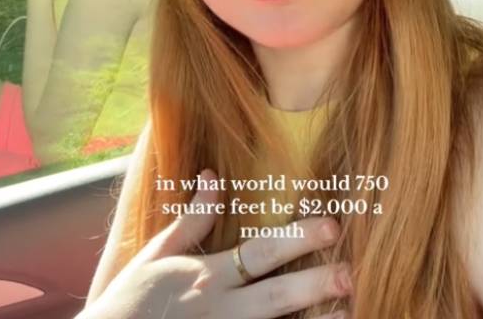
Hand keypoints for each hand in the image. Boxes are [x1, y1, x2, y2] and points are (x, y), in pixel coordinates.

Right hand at [79, 169, 351, 318]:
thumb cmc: (129, 303)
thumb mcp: (156, 258)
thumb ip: (190, 222)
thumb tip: (212, 177)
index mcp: (205, 277)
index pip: (258, 253)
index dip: (297, 238)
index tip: (331, 225)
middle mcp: (219, 310)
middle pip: (276, 296)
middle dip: (315, 284)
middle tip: (350, 273)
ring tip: (352, 313)